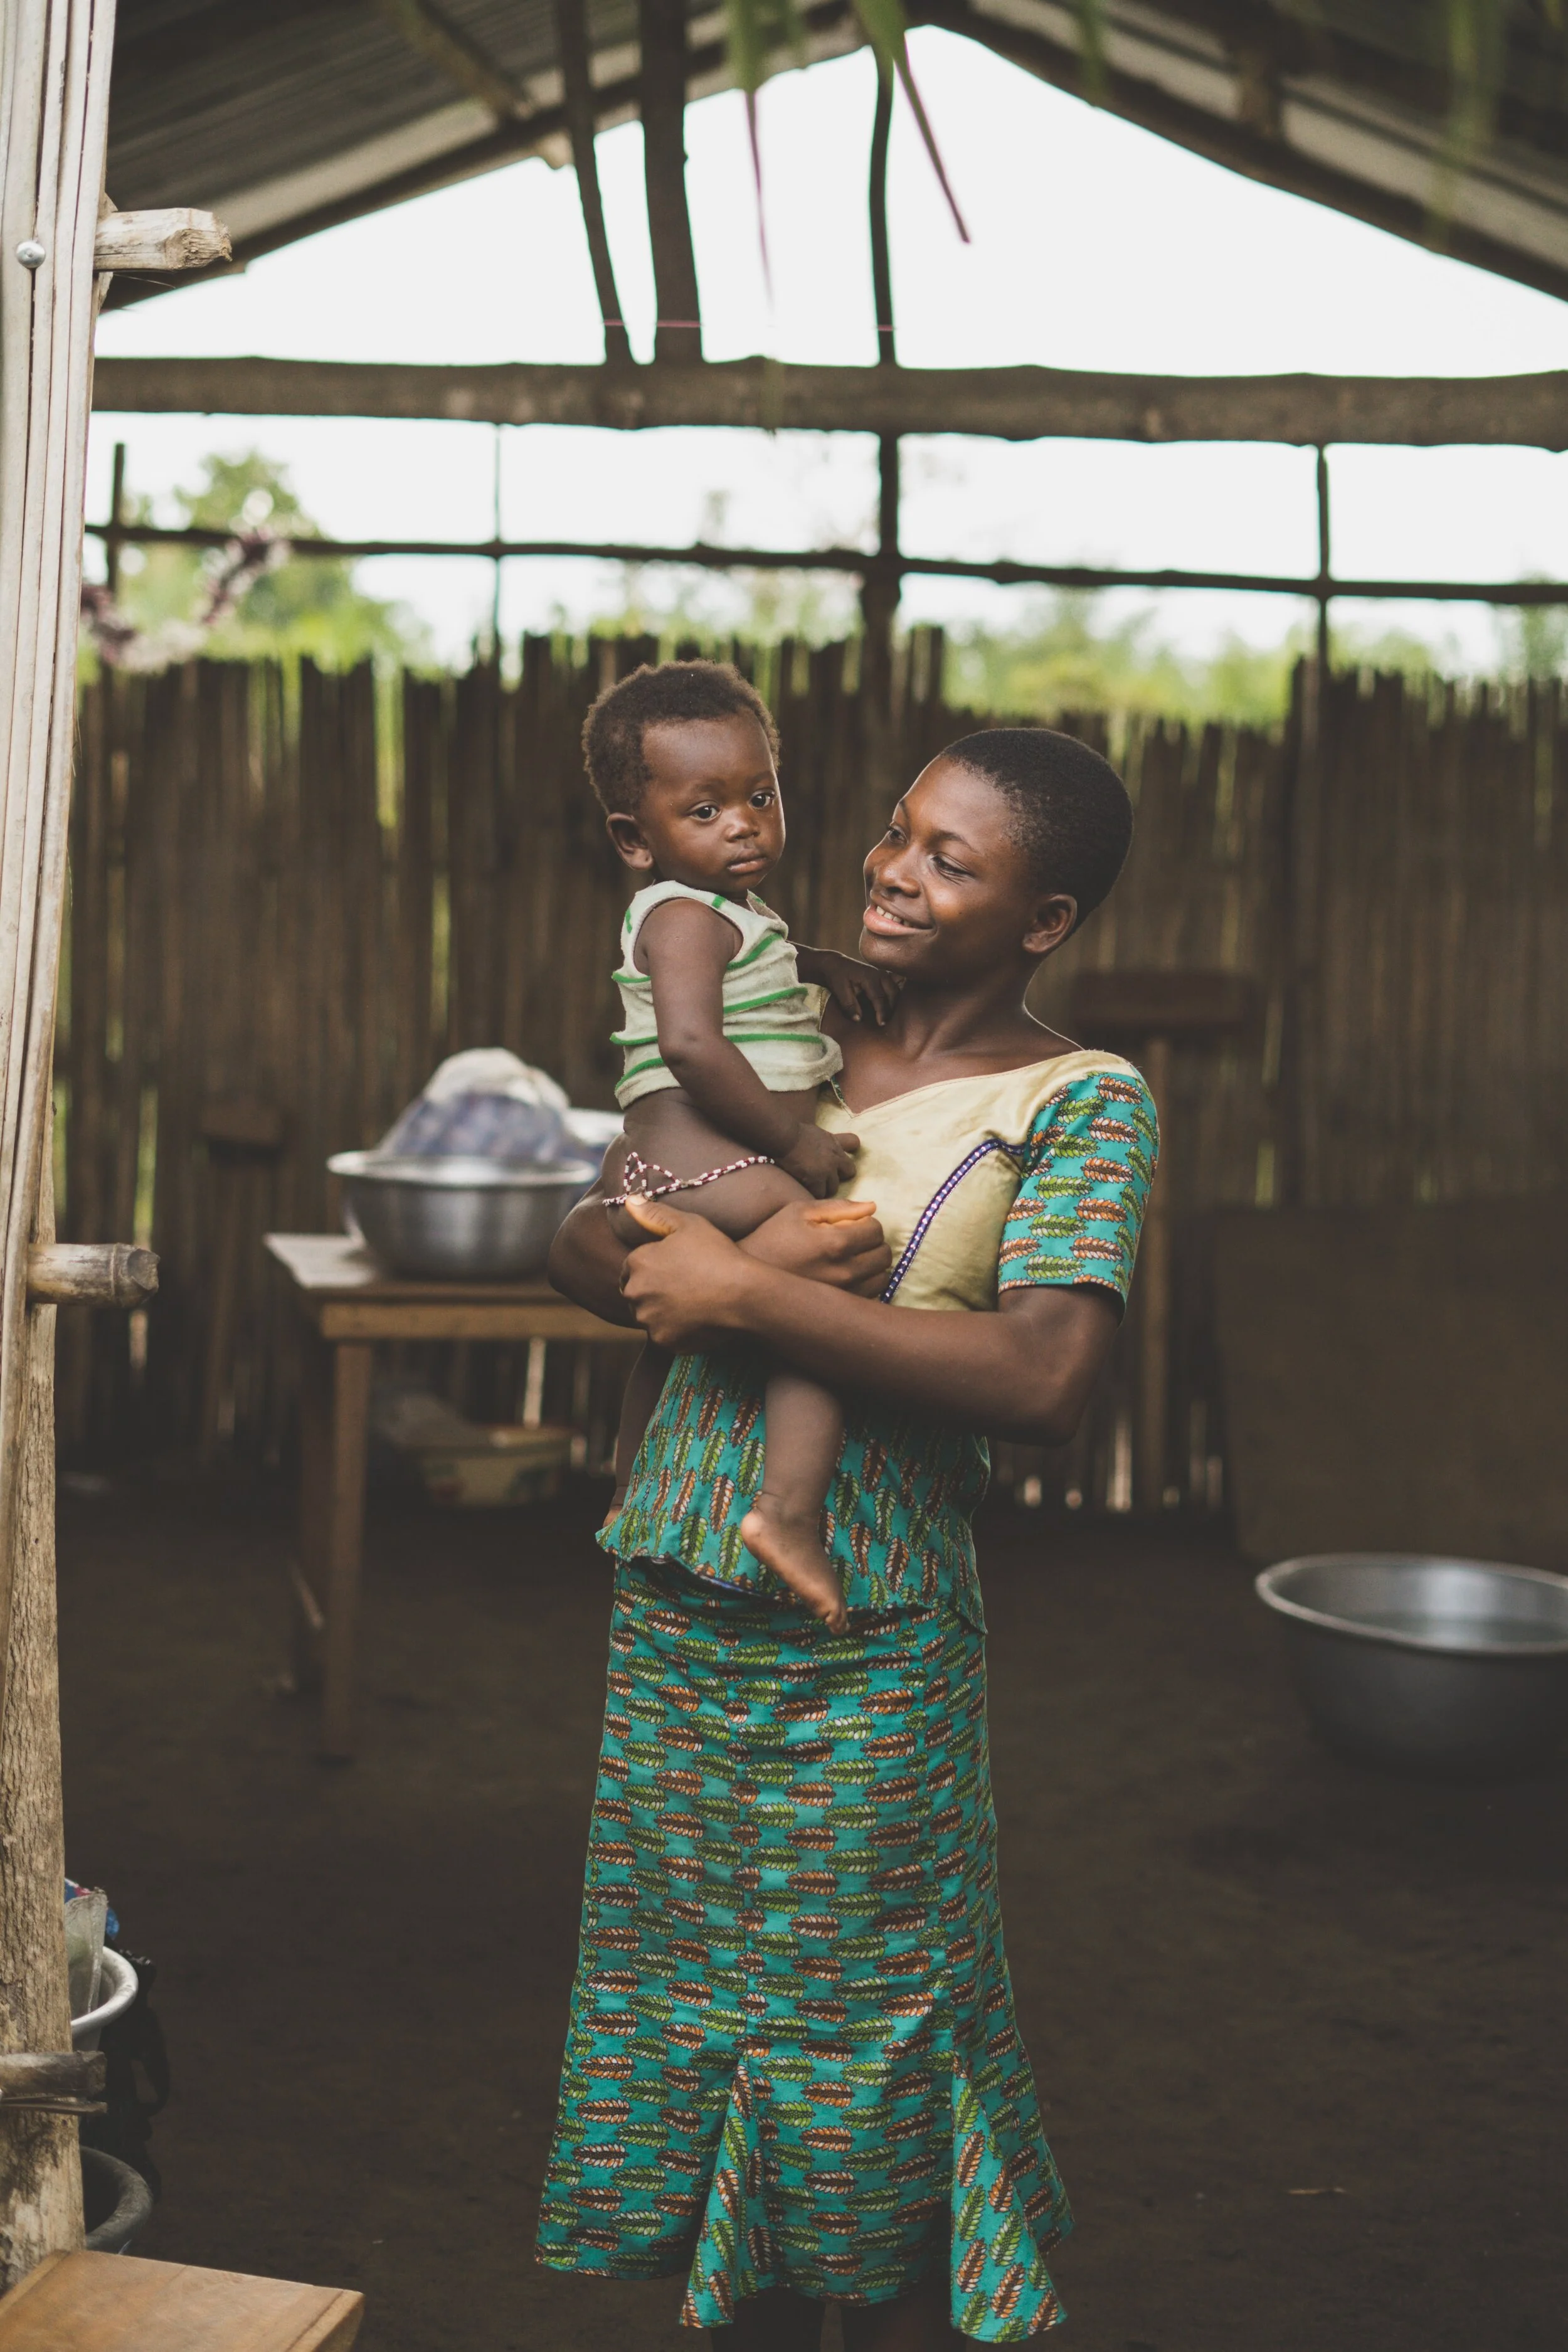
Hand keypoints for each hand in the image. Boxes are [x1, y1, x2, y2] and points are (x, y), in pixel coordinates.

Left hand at [618, 1197, 757, 1347]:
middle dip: (652, 1289)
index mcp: (638, 1263)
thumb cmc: (717, 1254)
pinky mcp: (663, 1341)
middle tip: (682, 1285)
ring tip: (690, 1302)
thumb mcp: (689, 1224)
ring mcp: (648, 1319)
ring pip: (648, 1315)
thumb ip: (654, 1214)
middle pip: (636, 1292)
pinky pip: (663, 1334)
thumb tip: (629, 1200)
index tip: (673, 1268)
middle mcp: (636, 1293)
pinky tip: (695, 1318)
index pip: (631, 1267)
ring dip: (661, 1310)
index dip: (653, 1266)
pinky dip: (674, 1329)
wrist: (744, 1293)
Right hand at [742, 1197, 889, 1296]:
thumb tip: (871, 1208)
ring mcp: (844, 1296)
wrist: (748, 1283)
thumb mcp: (798, 1212)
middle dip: (871, 1244)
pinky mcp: (841, 1312)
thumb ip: (838, 1207)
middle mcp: (844, 1272)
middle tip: (852, 1243)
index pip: (876, 1229)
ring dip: (872, 1266)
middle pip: (883, 1254)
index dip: (865, 1223)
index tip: (851, 1226)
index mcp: (835, 1243)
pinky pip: (871, 1297)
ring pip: (882, 1277)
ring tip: (850, 1261)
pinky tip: (846, 1280)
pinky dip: (865, 1286)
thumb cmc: (771, 1240)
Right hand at [777, 1121, 859, 1197]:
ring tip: (810, 1188)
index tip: (832, 1174)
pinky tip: (802, 1189)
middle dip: (833, 1182)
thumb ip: (831, 1143)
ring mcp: (826, 1170)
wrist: (784, 1136)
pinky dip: (810, 1193)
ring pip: (831, 1190)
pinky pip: (817, 1194)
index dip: (841, 1173)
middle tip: (821, 1183)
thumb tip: (844, 1146)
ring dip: (821, 1190)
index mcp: (835, 1148)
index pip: (850, 1168)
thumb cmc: (795, 1133)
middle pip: (844, 1179)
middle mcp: (834, 1160)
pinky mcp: (815, 1179)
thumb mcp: (820, 1134)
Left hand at [798, 947, 900, 1025]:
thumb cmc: (837, 977)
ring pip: (896, 990)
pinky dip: (894, 997)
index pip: (879, 997)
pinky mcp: (883, 977)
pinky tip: (891, 1008)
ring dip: (895, 1003)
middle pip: (893, 992)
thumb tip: (858, 1020)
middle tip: (886, 1023)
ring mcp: (883, 974)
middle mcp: (879, 973)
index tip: (882, 1024)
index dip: (882, 1012)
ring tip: (890, 1017)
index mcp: (869, 976)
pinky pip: (894, 987)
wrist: (836, 964)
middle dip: (892, 1008)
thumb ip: (849, 1005)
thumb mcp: (840, 991)